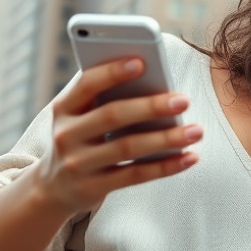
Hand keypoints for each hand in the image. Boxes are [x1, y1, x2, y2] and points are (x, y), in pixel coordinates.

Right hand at [34, 58, 202, 214]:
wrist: (53, 188)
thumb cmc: (83, 136)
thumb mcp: (82, 115)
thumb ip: (108, 97)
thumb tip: (157, 79)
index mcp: (65, 107)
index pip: (87, 84)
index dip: (112, 72)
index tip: (141, 62)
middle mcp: (67, 135)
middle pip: (113, 116)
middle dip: (151, 106)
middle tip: (184, 100)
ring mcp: (78, 164)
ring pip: (128, 148)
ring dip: (166, 139)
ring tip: (197, 131)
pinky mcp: (93, 188)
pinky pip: (135, 175)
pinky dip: (166, 167)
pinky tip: (190, 157)